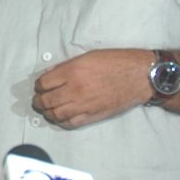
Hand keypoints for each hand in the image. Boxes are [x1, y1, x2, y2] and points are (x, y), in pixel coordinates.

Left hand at [33, 49, 153, 127]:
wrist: (141, 76)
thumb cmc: (117, 62)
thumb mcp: (88, 56)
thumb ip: (67, 66)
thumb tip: (50, 73)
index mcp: (72, 71)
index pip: (43, 83)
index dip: (38, 85)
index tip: (40, 86)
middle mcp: (75, 89)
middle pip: (46, 100)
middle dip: (38, 101)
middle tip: (38, 100)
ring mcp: (84, 105)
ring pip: (56, 114)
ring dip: (48, 113)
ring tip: (47, 110)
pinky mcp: (94, 115)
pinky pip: (71, 123)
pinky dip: (61, 122)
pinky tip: (60, 118)